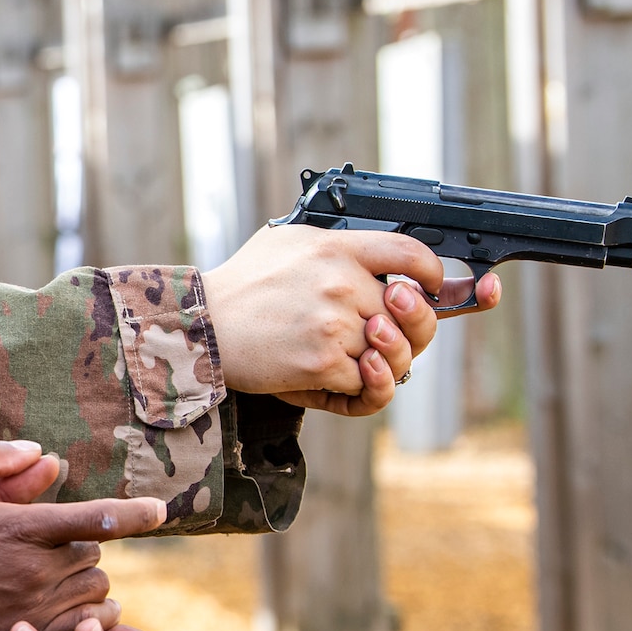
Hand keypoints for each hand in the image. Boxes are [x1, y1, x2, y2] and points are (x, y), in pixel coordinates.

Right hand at [0, 439, 165, 630]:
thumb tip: (40, 452)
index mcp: (18, 530)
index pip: (98, 518)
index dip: (136, 514)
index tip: (163, 512)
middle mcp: (32, 575)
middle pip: (95, 565)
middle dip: (82, 559)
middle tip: (52, 556)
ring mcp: (28, 620)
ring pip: (93, 608)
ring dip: (90, 600)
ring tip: (72, 595)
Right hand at [203, 225, 501, 413]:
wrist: (199, 325)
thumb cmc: (241, 286)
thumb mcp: (288, 244)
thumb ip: (337, 248)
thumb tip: (384, 264)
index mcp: (336, 247)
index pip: (412, 253)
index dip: (432, 274)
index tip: (430, 287)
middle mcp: (341, 282)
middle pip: (412, 311)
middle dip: (411, 329)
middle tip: (387, 334)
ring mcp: (333, 323)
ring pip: (392, 353)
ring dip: (380, 362)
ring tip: (358, 359)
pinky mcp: (321, 362)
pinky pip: (366, 383)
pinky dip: (356, 387)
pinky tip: (334, 377)